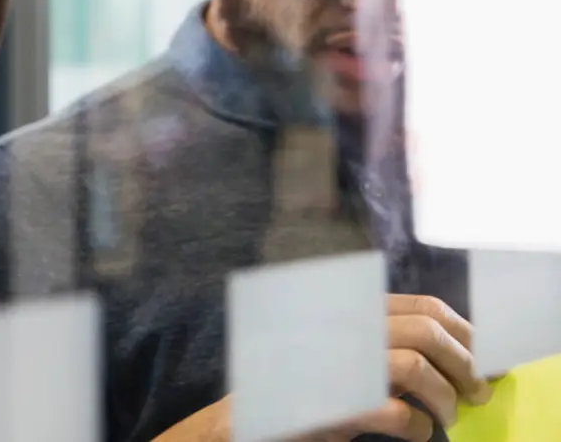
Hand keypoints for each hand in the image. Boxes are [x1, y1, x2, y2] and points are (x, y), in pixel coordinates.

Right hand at [150, 296, 491, 441]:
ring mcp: (336, 361)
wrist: (249, 418)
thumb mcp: (344, 349)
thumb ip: (383, 338)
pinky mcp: (334, 402)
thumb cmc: (300, 383)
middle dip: (466, 364)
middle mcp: (344, 327)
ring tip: (446, 418)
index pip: (425, 305)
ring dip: (444, 398)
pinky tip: (416, 432)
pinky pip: (397, 411)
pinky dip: (419, 426)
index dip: (466, 332)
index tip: (484, 357)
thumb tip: (455, 351)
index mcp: (350, 309)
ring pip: (415, 366)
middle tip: (477, 392)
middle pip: (427, 331)